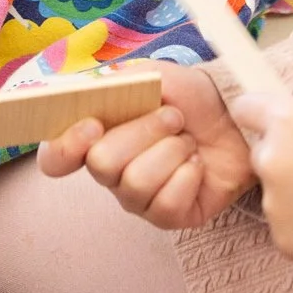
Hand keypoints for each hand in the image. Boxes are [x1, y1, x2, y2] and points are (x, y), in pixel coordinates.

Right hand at [37, 61, 257, 230]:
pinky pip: (165, 205)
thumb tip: (91, 88)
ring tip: (188, 141)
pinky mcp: (167, 217)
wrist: (236, 121)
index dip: (66, 146)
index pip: (56, 158)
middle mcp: (111, 171)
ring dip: (170, 151)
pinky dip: (188, 176)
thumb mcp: (157, 75)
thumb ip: (121, 79)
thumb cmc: (191, 100)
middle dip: (143, 131)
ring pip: (135, 183)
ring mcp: (137, 198)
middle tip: (173, 117)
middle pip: (101, 163)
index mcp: (98, 136)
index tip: (92, 125)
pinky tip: (197, 165)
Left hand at [231, 93, 292, 264]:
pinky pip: (289, 230)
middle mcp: (271, 156)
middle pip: (263, 156)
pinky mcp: (282, 236)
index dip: (259, 118)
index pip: (247, 108)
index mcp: (286, 120)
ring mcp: (273, 200)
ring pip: (277, 196)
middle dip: (284, 164)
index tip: (267, 126)